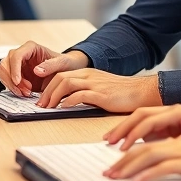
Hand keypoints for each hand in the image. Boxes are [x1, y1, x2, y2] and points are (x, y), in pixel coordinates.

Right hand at [0, 41, 87, 96]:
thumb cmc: (65, 64)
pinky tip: (24, 93)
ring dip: (11, 85)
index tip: (18, 82)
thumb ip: (51, 65)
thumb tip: (36, 70)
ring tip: (26, 93)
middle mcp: (21, 54)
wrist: (66, 71)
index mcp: (31, 47)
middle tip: (25, 91)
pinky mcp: (16, 74)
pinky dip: (13, 88)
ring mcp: (17, 64)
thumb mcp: (62, 64)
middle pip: (5, 64)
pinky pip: (7, 81)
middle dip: (12, 80)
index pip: (16, 55)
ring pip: (3, 73)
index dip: (14, 69)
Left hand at [37, 69, 162, 111]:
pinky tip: (63, 107)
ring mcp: (95, 84)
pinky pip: (80, 94)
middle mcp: (89, 76)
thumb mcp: (99, 88)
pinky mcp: (101, 94)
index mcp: (88, 73)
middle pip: (60, 77)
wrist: (140, 91)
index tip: (43, 99)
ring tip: (48, 107)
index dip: (48, 87)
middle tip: (41, 105)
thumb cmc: (121, 93)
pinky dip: (68, 101)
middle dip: (47, 92)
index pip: (61, 75)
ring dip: (53, 96)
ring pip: (66, 83)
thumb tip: (68, 101)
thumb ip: (85, 92)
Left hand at [107, 140, 180, 180]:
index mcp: (177, 135)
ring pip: (149, 153)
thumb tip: (153, 164)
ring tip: (116, 177)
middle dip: (121, 158)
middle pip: (142, 143)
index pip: (145, 134)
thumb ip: (173, 154)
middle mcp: (178, 138)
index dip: (126, 143)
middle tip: (108, 172)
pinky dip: (149, 174)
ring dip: (129, 166)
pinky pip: (165, 167)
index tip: (113, 157)